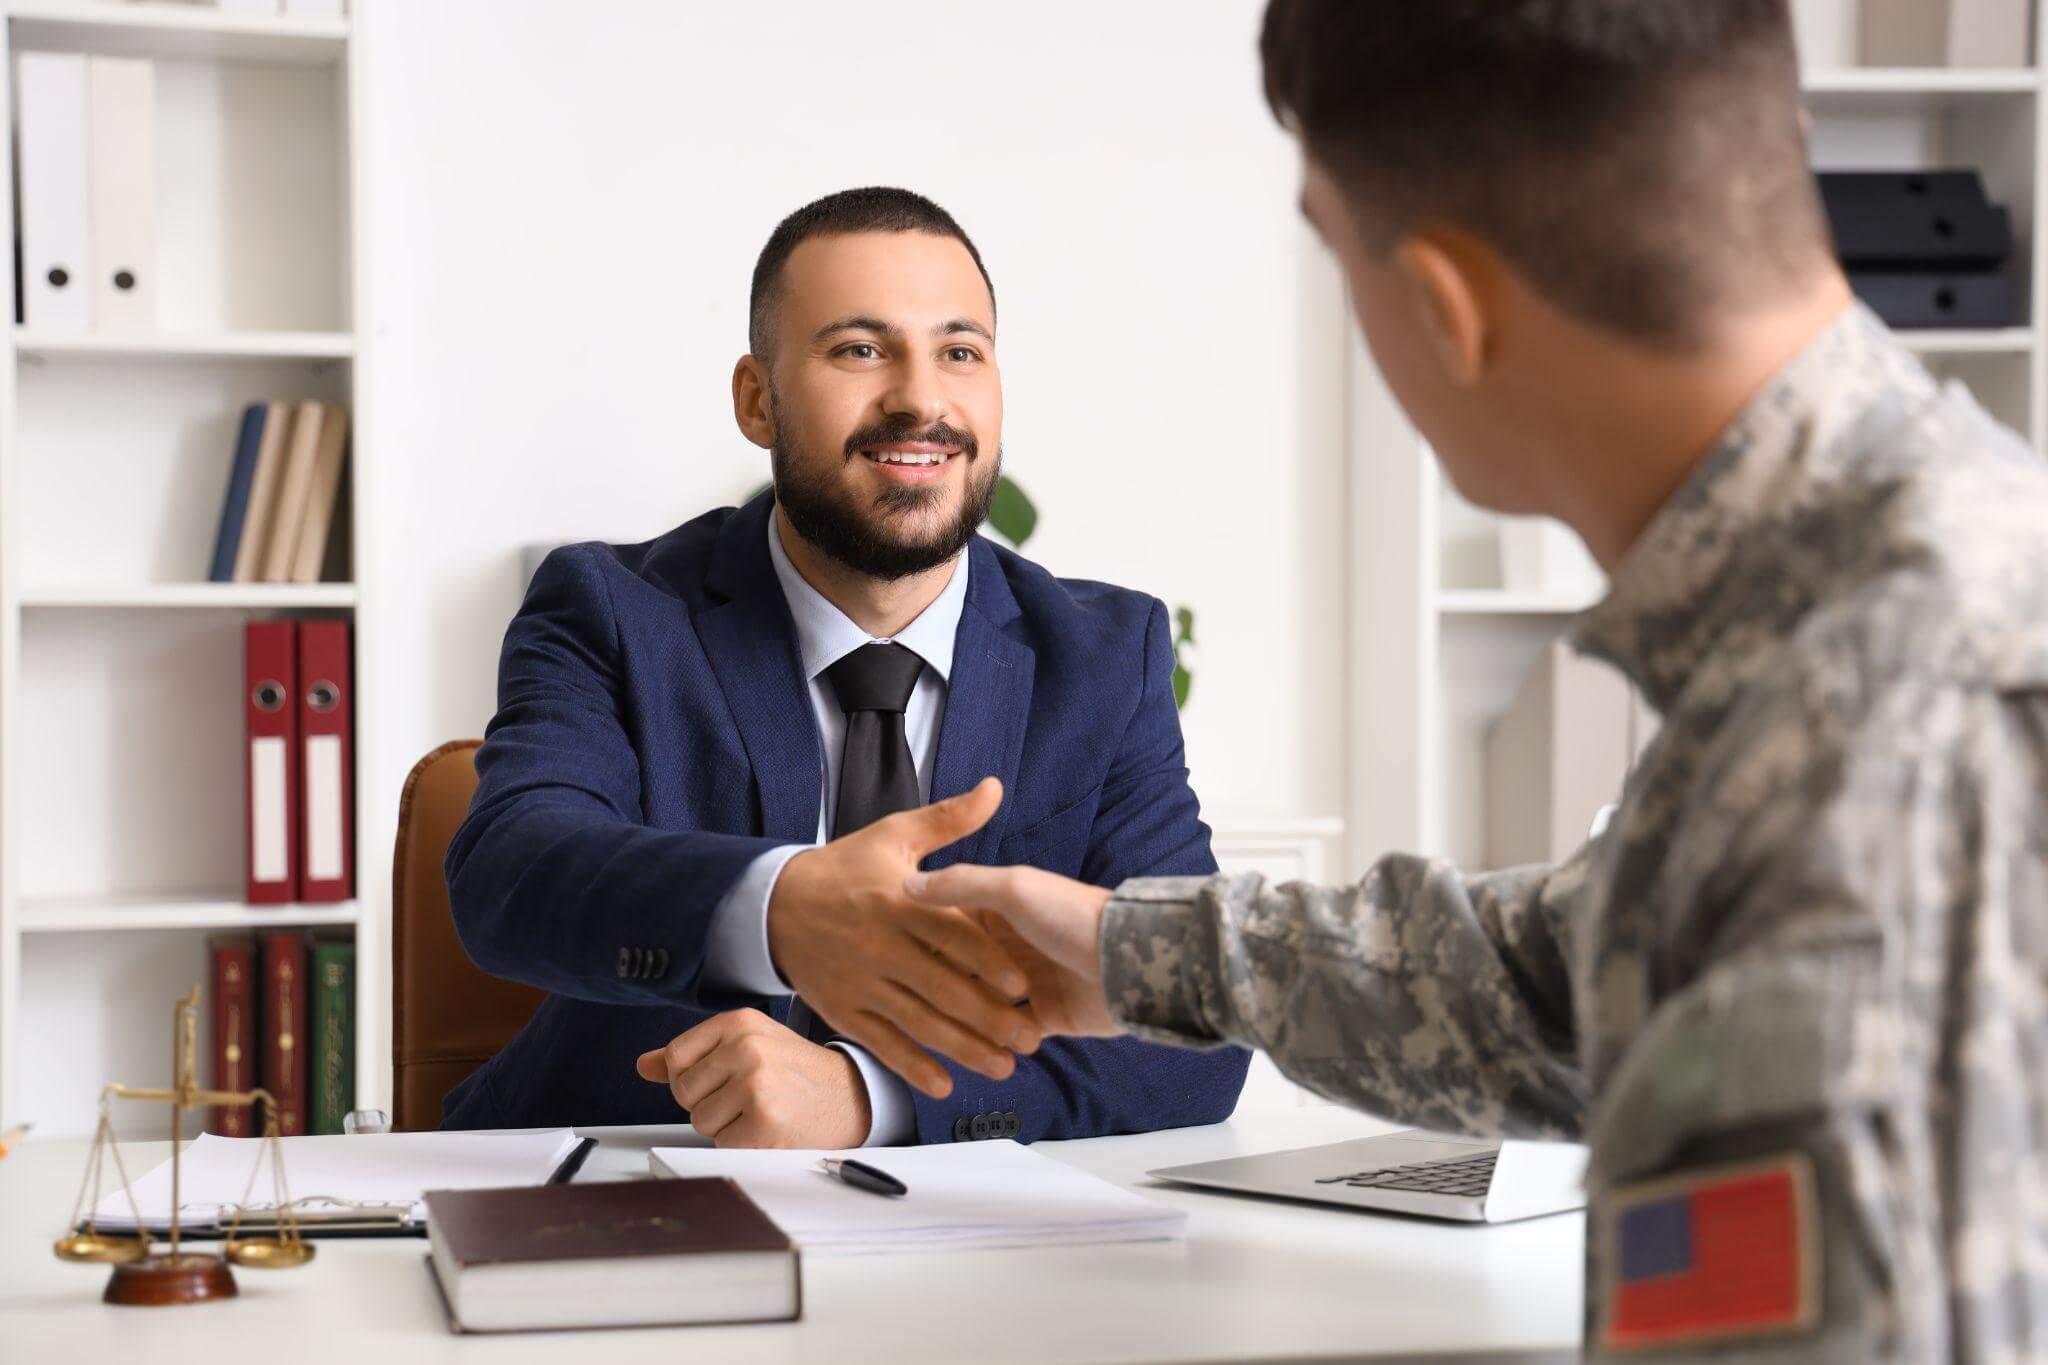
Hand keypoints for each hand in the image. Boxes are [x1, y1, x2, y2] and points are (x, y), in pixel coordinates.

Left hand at [635, 1009, 871, 1148]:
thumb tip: (644, 1066)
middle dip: (710, 1103)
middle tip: (749, 1097)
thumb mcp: (748, 1044)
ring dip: (726, 1126)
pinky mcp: (763, 1122)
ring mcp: (755, 1084)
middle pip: (684, 1092)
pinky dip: (743, 1145)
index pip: (676, 1057)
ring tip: (761, 1111)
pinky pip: (723, 1144)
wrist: (852, 1095)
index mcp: (739, 1022)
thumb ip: (695, 1054)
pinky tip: (770, 1128)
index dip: (693, 1077)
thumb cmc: (796, 1071)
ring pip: (700, 1121)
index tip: (722, 1078)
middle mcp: (746, 1047)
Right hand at [767, 776, 1040, 1098]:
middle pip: (942, 986)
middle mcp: (881, 945)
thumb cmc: (845, 866)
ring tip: (1004, 1067)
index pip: (951, 934)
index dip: (987, 960)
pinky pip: (881, 1042)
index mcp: (899, 902)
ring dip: (962, 1048)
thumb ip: (949, 820)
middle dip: (988, 1016)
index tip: (1021, 983)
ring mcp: (861, 982)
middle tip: (1030, 1038)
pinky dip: (911, 1065)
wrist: (774, 903)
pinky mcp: (842, 1010)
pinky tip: (944, 1083)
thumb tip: (994, 787)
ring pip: (918, 1021)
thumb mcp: (893, 834)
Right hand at [904, 865, 1119, 1036]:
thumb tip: (906, 883)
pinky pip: (1010, 1034)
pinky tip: (975, 1049)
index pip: (948, 925)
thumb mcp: (1014, 888)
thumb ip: (961, 885)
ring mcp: (1029, 985)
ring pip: (982, 1007)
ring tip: (940, 1032)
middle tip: (911, 1002)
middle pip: (961, 971)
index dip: (923, 940)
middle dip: (940, 987)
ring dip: (966, 1020)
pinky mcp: (1045, 1020)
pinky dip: (995, 1042)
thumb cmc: (1073, 917)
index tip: (891, 956)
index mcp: (1002, 909)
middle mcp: (1011, 947)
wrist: (1132, 962)